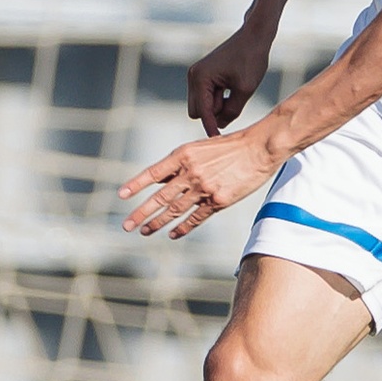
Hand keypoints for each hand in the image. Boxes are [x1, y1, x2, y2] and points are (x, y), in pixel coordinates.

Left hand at [119, 131, 281, 238]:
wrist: (260, 148)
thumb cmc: (231, 146)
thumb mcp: (200, 148)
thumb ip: (179, 164)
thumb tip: (158, 180)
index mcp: (183, 155)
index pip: (153, 173)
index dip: (136, 185)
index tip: (121, 196)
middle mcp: (191, 172)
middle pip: (160, 197)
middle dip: (141, 213)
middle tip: (126, 225)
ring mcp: (204, 188)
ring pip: (175, 210)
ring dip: (157, 223)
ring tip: (144, 231)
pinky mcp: (219, 200)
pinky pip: (196, 217)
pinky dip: (182, 227)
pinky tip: (172, 234)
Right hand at [189, 29, 272, 135]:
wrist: (254, 37)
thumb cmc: (251, 59)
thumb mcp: (245, 89)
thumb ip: (231, 111)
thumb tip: (218, 126)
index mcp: (200, 78)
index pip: (203, 112)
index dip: (211, 128)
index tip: (216, 143)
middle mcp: (193, 77)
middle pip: (198, 112)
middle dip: (215, 113)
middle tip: (235, 102)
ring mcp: (197, 76)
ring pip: (203, 106)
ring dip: (218, 106)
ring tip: (236, 92)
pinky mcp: (204, 76)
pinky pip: (207, 97)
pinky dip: (219, 99)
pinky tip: (233, 89)